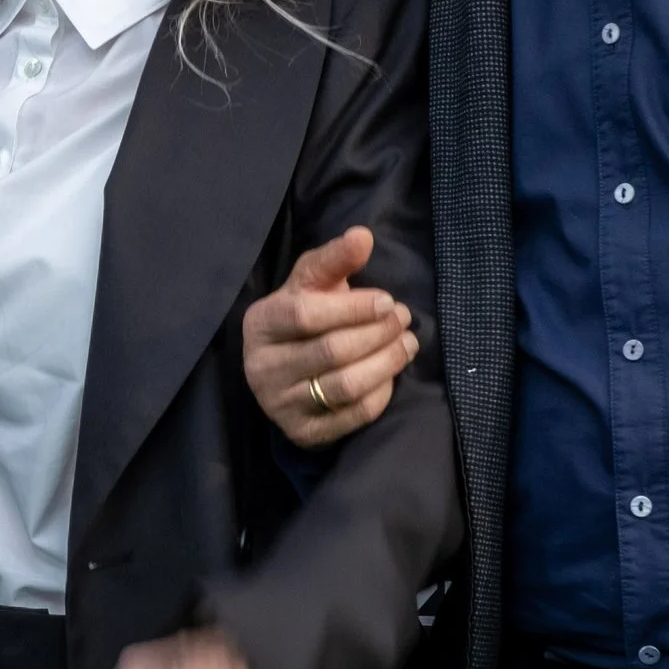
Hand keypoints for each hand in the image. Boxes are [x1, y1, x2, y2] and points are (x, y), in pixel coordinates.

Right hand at [241, 227, 417, 449]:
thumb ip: (335, 259)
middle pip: (331, 351)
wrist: (283, 368)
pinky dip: (380, 394)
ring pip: (344, 386)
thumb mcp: (312, 283)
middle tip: (404, 320)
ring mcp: (279, 404)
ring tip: (408, 344)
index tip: (388, 301)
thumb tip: (363, 236)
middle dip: (377, 333)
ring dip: (386, 363)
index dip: (353, 308)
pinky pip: (352, 416)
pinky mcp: (302, 432)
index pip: (307, 315)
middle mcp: (262, 367)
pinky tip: (392, 374)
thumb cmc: (303, 317)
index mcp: (260, 323)